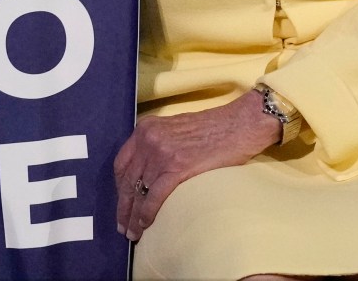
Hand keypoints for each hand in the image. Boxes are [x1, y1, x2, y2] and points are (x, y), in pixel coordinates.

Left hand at [114, 90, 278, 241]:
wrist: (238, 125)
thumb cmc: (212, 129)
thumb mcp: (174, 129)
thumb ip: (158, 145)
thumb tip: (148, 173)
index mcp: (146, 128)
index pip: (122, 162)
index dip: (119, 187)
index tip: (122, 203)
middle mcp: (149, 138)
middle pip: (127, 180)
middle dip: (123, 207)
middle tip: (122, 226)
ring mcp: (162, 152)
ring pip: (138, 191)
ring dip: (133, 216)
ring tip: (133, 233)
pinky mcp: (177, 166)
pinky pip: (154, 196)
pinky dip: (147, 214)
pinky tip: (146, 226)